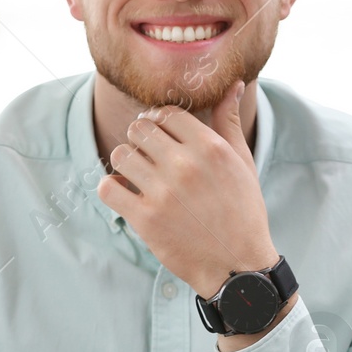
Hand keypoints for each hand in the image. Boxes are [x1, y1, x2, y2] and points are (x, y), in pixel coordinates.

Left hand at [97, 79, 277, 299]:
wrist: (238, 267)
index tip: (159, 134)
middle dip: (140, 139)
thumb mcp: (243, 163)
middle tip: (148, 155)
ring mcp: (163, 193)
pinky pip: (107, 188)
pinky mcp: (145, 219)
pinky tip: (125, 194)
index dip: (159, 121)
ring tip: (138, 176)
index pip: (166, 113)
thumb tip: (233, 84)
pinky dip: (111, 188)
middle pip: (139, 129)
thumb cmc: (243, 212)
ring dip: (126, 163)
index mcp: (210, 148)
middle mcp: (185, 166)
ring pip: (121, 154)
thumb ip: (229, 122)